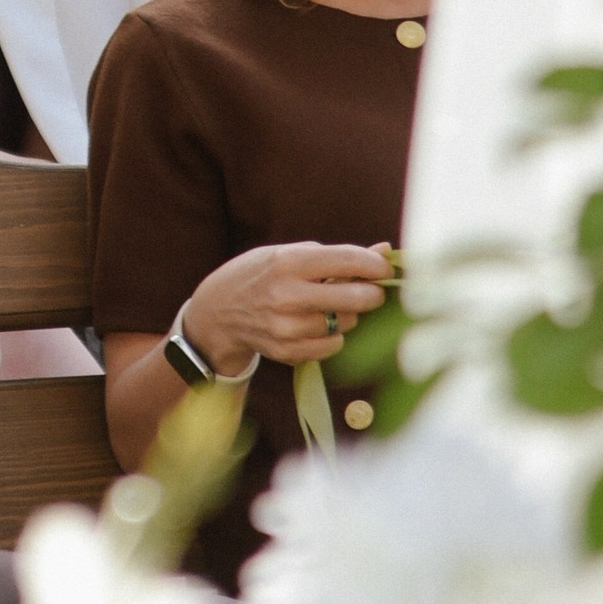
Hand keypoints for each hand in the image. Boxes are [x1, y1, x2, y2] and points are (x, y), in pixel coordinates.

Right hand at [184, 241, 392, 375]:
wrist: (217, 312)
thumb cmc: (259, 275)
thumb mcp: (287, 254)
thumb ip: (335, 256)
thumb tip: (386, 251)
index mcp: (288, 262)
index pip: (349, 261)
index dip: (377, 265)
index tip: (385, 268)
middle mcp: (287, 295)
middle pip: (357, 299)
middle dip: (372, 293)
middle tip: (371, 290)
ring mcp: (287, 327)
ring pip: (347, 323)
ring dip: (348, 314)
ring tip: (329, 305)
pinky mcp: (287, 352)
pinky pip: (333, 345)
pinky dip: (333, 335)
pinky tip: (316, 325)